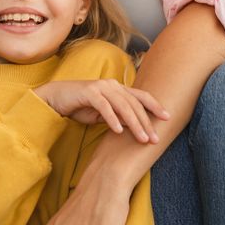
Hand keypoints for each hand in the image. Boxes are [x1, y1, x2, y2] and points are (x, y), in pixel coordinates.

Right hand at [34, 80, 168, 142]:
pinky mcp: (89, 92)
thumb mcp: (104, 114)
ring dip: (134, 124)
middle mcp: (111, 85)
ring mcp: (100, 87)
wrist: (57, 98)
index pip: (141, 96)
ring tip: (142, 139)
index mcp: (117, 88)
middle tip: (155, 139)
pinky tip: (118, 131)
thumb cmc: (81, 106)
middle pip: (134, 103)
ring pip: (123, 106)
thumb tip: (135, 127)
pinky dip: (112, 119)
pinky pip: (104, 107)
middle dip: (146, 122)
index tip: (168, 118)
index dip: (155, 105)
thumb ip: (119, 116)